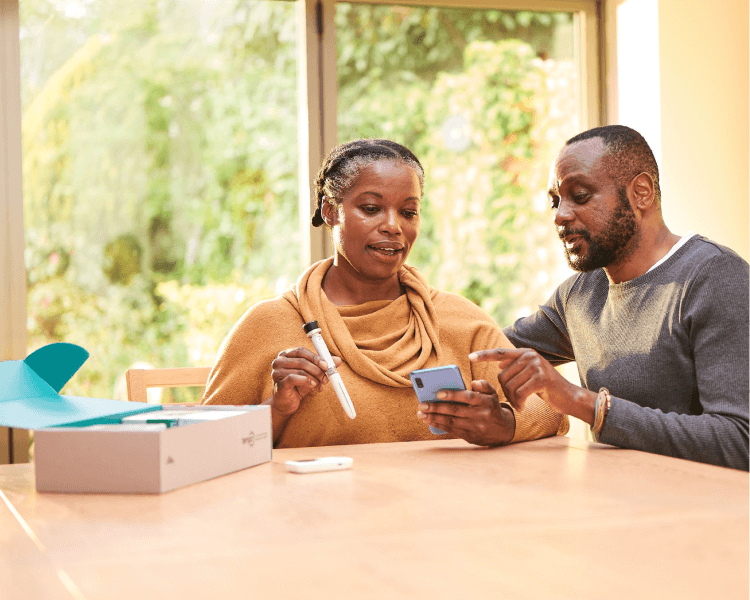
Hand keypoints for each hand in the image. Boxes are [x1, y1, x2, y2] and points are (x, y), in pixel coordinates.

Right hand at [269, 347, 341, 415]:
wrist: (287, 403)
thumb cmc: (298, 385)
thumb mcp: (312, 374)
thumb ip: (323, 366)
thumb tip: (338, 360)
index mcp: (285, 355)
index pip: (301, 351)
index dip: (315, 357)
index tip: (326, 364)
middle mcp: (278, 361)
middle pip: (302, 361)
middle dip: (317, 369)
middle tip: (327, 376)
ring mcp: (276, 373)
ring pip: (300, 370)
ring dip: (314, 377)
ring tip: (321, 384)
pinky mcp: (278, 384)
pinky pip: (294, 378)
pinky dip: (306, 381)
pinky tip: (313, 386)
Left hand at [416, 380, 515, 445]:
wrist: (504, 430)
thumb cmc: (492, 407)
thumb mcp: (493, 394)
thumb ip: (483, 385)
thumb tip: (473, 383)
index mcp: (486, 402)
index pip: (468, 397)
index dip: (453, 395)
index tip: (438, 393)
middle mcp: (480, 415)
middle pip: (456, 411)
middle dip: (437, 408)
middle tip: (422, 405)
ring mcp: (475, 428)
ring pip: (451, 422)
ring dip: (434, 418)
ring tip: (421, 414)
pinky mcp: (471, 437)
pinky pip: (452, 431)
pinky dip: (439, 426)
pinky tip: (429, 421)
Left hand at [469, 348, 595, 423]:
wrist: (568, 397)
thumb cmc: (546, 388)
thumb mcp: (530, 374)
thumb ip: (516, 368)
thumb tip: (499, 364)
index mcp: (525, 353)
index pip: (500, 353)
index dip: (484, 355)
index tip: (470, 357)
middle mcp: (530, 356)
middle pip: (502, 376)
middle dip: (506, 391)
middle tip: (516, 400)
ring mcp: (536, 366)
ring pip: (510, 386)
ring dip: (513, 399)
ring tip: (520, 404)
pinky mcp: (541, 379)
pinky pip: (520, 393)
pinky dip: (519, 403)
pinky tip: (524, 407)